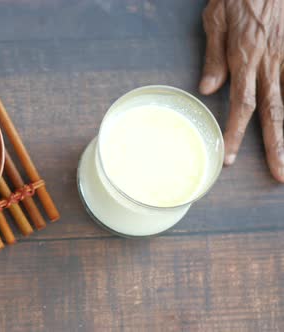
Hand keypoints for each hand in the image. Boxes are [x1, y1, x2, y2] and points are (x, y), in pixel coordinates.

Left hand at [199, 0, 283, 181]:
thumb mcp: (215, 21)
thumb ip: (213, 57)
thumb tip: (207, 90)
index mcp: (245, 57)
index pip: (242, 104)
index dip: (236, 133)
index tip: (230, 158)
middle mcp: (269, 63)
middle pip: (274, 112)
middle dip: (276, 145)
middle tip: (279, 174)